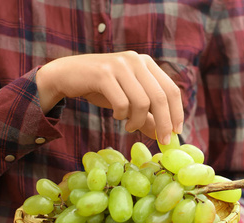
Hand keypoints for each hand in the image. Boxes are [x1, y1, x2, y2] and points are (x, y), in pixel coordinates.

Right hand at [36, 51, 183, 143]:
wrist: (66, 75)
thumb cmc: (102, 88)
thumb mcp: (128, 101)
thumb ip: (146, 116)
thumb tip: (162, 136)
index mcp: (147, 64)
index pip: (171, 90)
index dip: (177, 113)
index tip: (177, 133)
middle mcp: (136, 61)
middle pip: (160, 97)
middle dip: (164, 123)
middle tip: (163, 141)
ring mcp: (120, 65)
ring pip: (142, 102)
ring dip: (137, 121)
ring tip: (129, 126)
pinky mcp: (104, 73)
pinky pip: (122, 102)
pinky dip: (122, 115)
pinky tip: (117, 116)